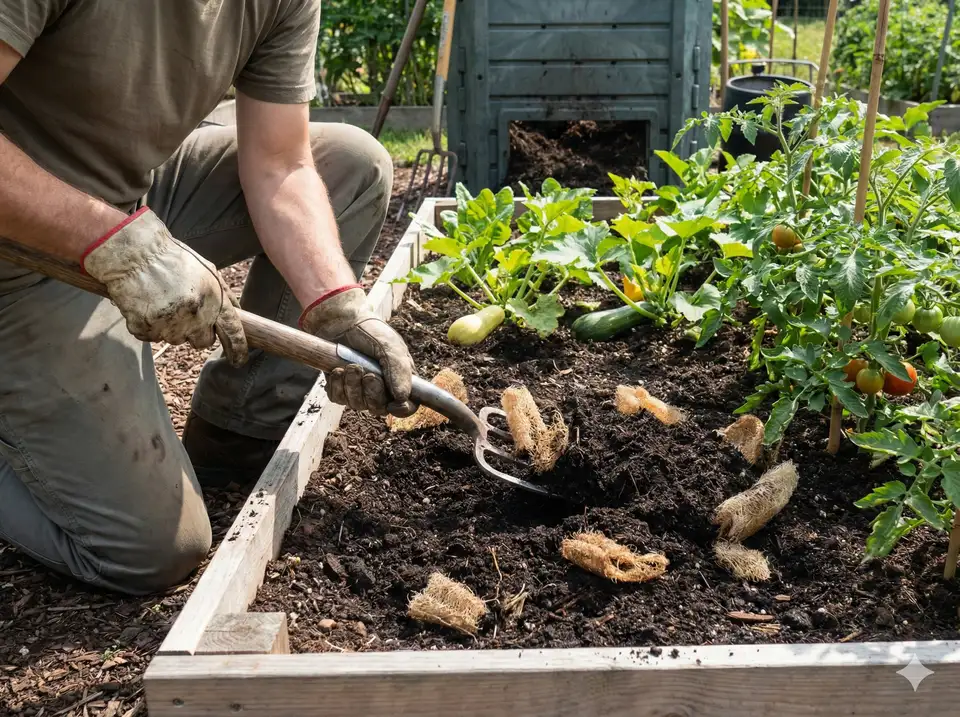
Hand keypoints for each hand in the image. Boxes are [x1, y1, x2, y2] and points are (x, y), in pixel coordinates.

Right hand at [82, 208, 247, 366]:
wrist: (134, 253)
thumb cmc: (173, 259)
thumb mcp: (208, 271)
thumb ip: (224, 296)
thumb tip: (238, 314)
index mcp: (214, 300)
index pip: (233, 332)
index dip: (238, 349)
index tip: (238, 361)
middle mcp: (195, 315)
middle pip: (202, 342)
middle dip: (197, 332)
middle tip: (185, 313)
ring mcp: (169, 324)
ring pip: (175, 339)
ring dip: (171, 327)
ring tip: (162, 301)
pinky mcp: (145, 328)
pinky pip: (151, 336)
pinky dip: (149, 325)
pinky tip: (147, 305)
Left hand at [300, 286, 415, 416]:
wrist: (339, 320)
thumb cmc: (369, 331)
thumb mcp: (389, 346)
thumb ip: (399, 371)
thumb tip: (403, 397)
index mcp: (400, 378)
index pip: (408, 405)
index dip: (402, 409)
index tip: (392, 404)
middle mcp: (381, 387)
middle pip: (379, 409)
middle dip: (371, 392)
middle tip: (367, 373)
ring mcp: (359, 389)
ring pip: (357, 404)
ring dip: (352, 385)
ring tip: (350, 365)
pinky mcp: (340, 387)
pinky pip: (338, 398)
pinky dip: (337, 385)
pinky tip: (337, 370)